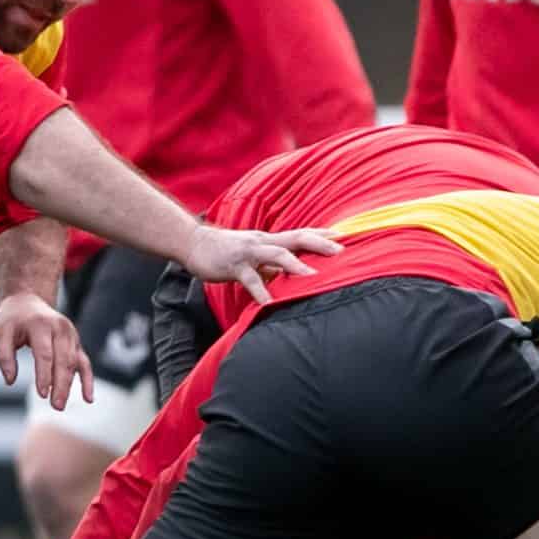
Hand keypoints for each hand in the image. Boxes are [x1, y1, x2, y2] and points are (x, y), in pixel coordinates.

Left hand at [0, 291, 91, 409]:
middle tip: (55, 406)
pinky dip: (87, 380)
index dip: (44, 375)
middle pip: (63, 360)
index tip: (41, 394)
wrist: (27, 300)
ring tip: (59, 405)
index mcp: (41, 325)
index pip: (45, 353)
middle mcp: (60, 328)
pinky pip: (84, 363)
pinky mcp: (76, 343)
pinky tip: (88, 399)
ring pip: (74, 363)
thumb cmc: (12, 320)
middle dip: (60, 385)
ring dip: (70, 386)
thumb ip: (4, 356)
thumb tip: (10, 381)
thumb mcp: (1, 333)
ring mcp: (71, 335)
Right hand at [180, 222, 339, 305]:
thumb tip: (286, 275)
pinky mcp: (234, 266)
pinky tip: (269, 304)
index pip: (301, 234)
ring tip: (313, 277)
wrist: (193, 244)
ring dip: (296, 264)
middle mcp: (263, 242)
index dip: (323, 234)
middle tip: (342, 251)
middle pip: (296, 238)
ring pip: (276, 254)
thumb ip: (270, 265)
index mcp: (269, 240)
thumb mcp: (252, 255)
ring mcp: (249, 253)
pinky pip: (250, 280)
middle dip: (320, 244)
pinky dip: (261, 292)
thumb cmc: (224, 251)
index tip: (346, 235)